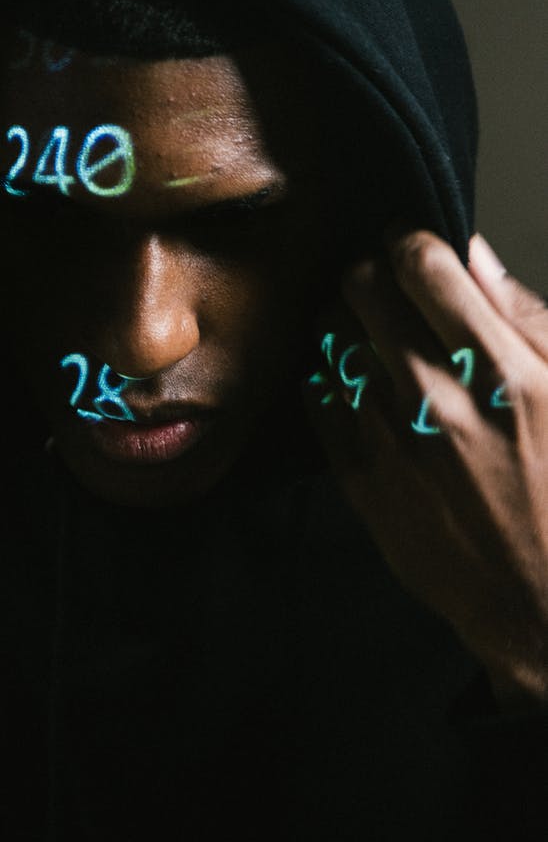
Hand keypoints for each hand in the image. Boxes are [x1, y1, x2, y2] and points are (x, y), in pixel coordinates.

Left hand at [305, 228, 547, 704]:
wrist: (540, 600)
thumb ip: (522, 316)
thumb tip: (472, 252)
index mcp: (498, 370)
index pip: (420, 262)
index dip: (410, 240)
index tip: (411, 245)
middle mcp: (435, 398)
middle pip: (362, 287)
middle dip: (373, 272)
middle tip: (389, 285)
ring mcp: (388, 440)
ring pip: (330, 336)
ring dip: (347, 322)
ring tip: (374, 334)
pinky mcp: (358, 479)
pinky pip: (317, 396)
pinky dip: (331, 375)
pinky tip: (358, 382)